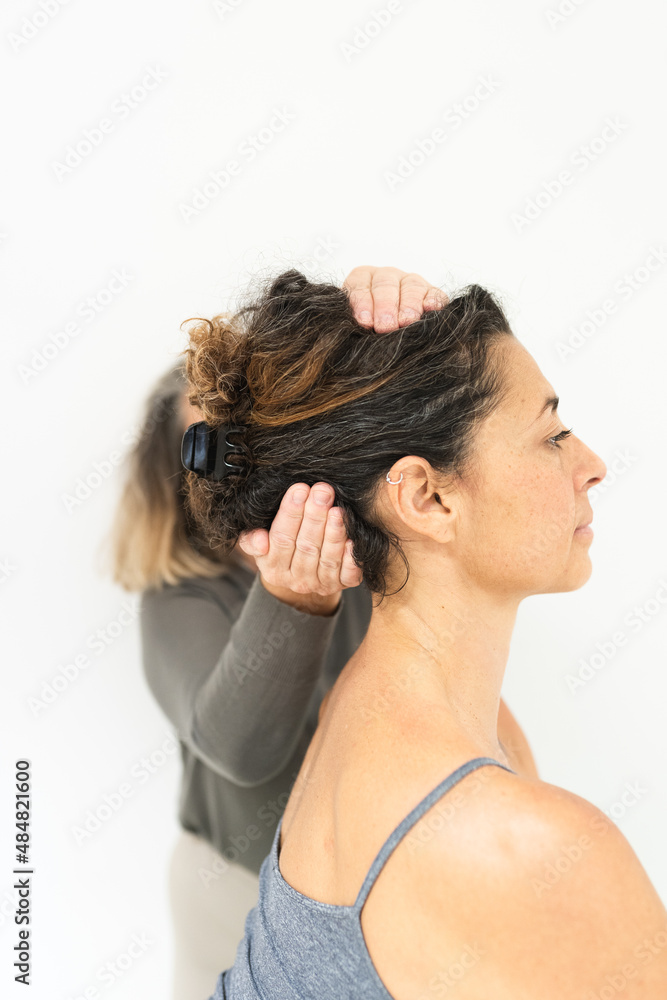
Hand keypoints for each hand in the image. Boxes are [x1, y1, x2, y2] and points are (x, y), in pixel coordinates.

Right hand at [238, 482, 362, 615]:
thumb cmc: (282, 546)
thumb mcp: (260, 542)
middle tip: (322, 491)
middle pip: (305, 546)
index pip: (280, 538)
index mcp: (272, 568)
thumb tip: (260, 539)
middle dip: (315, 516)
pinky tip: (352, 539)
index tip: (300, 489)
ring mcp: (320, 584)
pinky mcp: (342, 585)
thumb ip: (251, 538)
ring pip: (327, 559)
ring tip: (338, 510)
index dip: (290, 513)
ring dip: (333, 534)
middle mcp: (295, 580)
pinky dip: (351, 558)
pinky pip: (348, 573)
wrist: (303, 574)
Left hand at [343, 265, 448, 333]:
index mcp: (362, 279)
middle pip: (386, 284)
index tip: (364, 321)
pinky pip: (434, 293)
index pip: (360, 285)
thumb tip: (360, 327)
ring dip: (408, 305)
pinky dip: (433, 299)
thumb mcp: (357, 324)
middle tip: (385, 326)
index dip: (362, 302)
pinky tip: (430, 308)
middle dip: (385, 306)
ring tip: (406, 321)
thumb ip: (357, 323)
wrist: (390, 337)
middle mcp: (386, 277)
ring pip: (411, 286)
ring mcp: (410, 283)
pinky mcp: (431, 293)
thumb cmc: (368, 331)